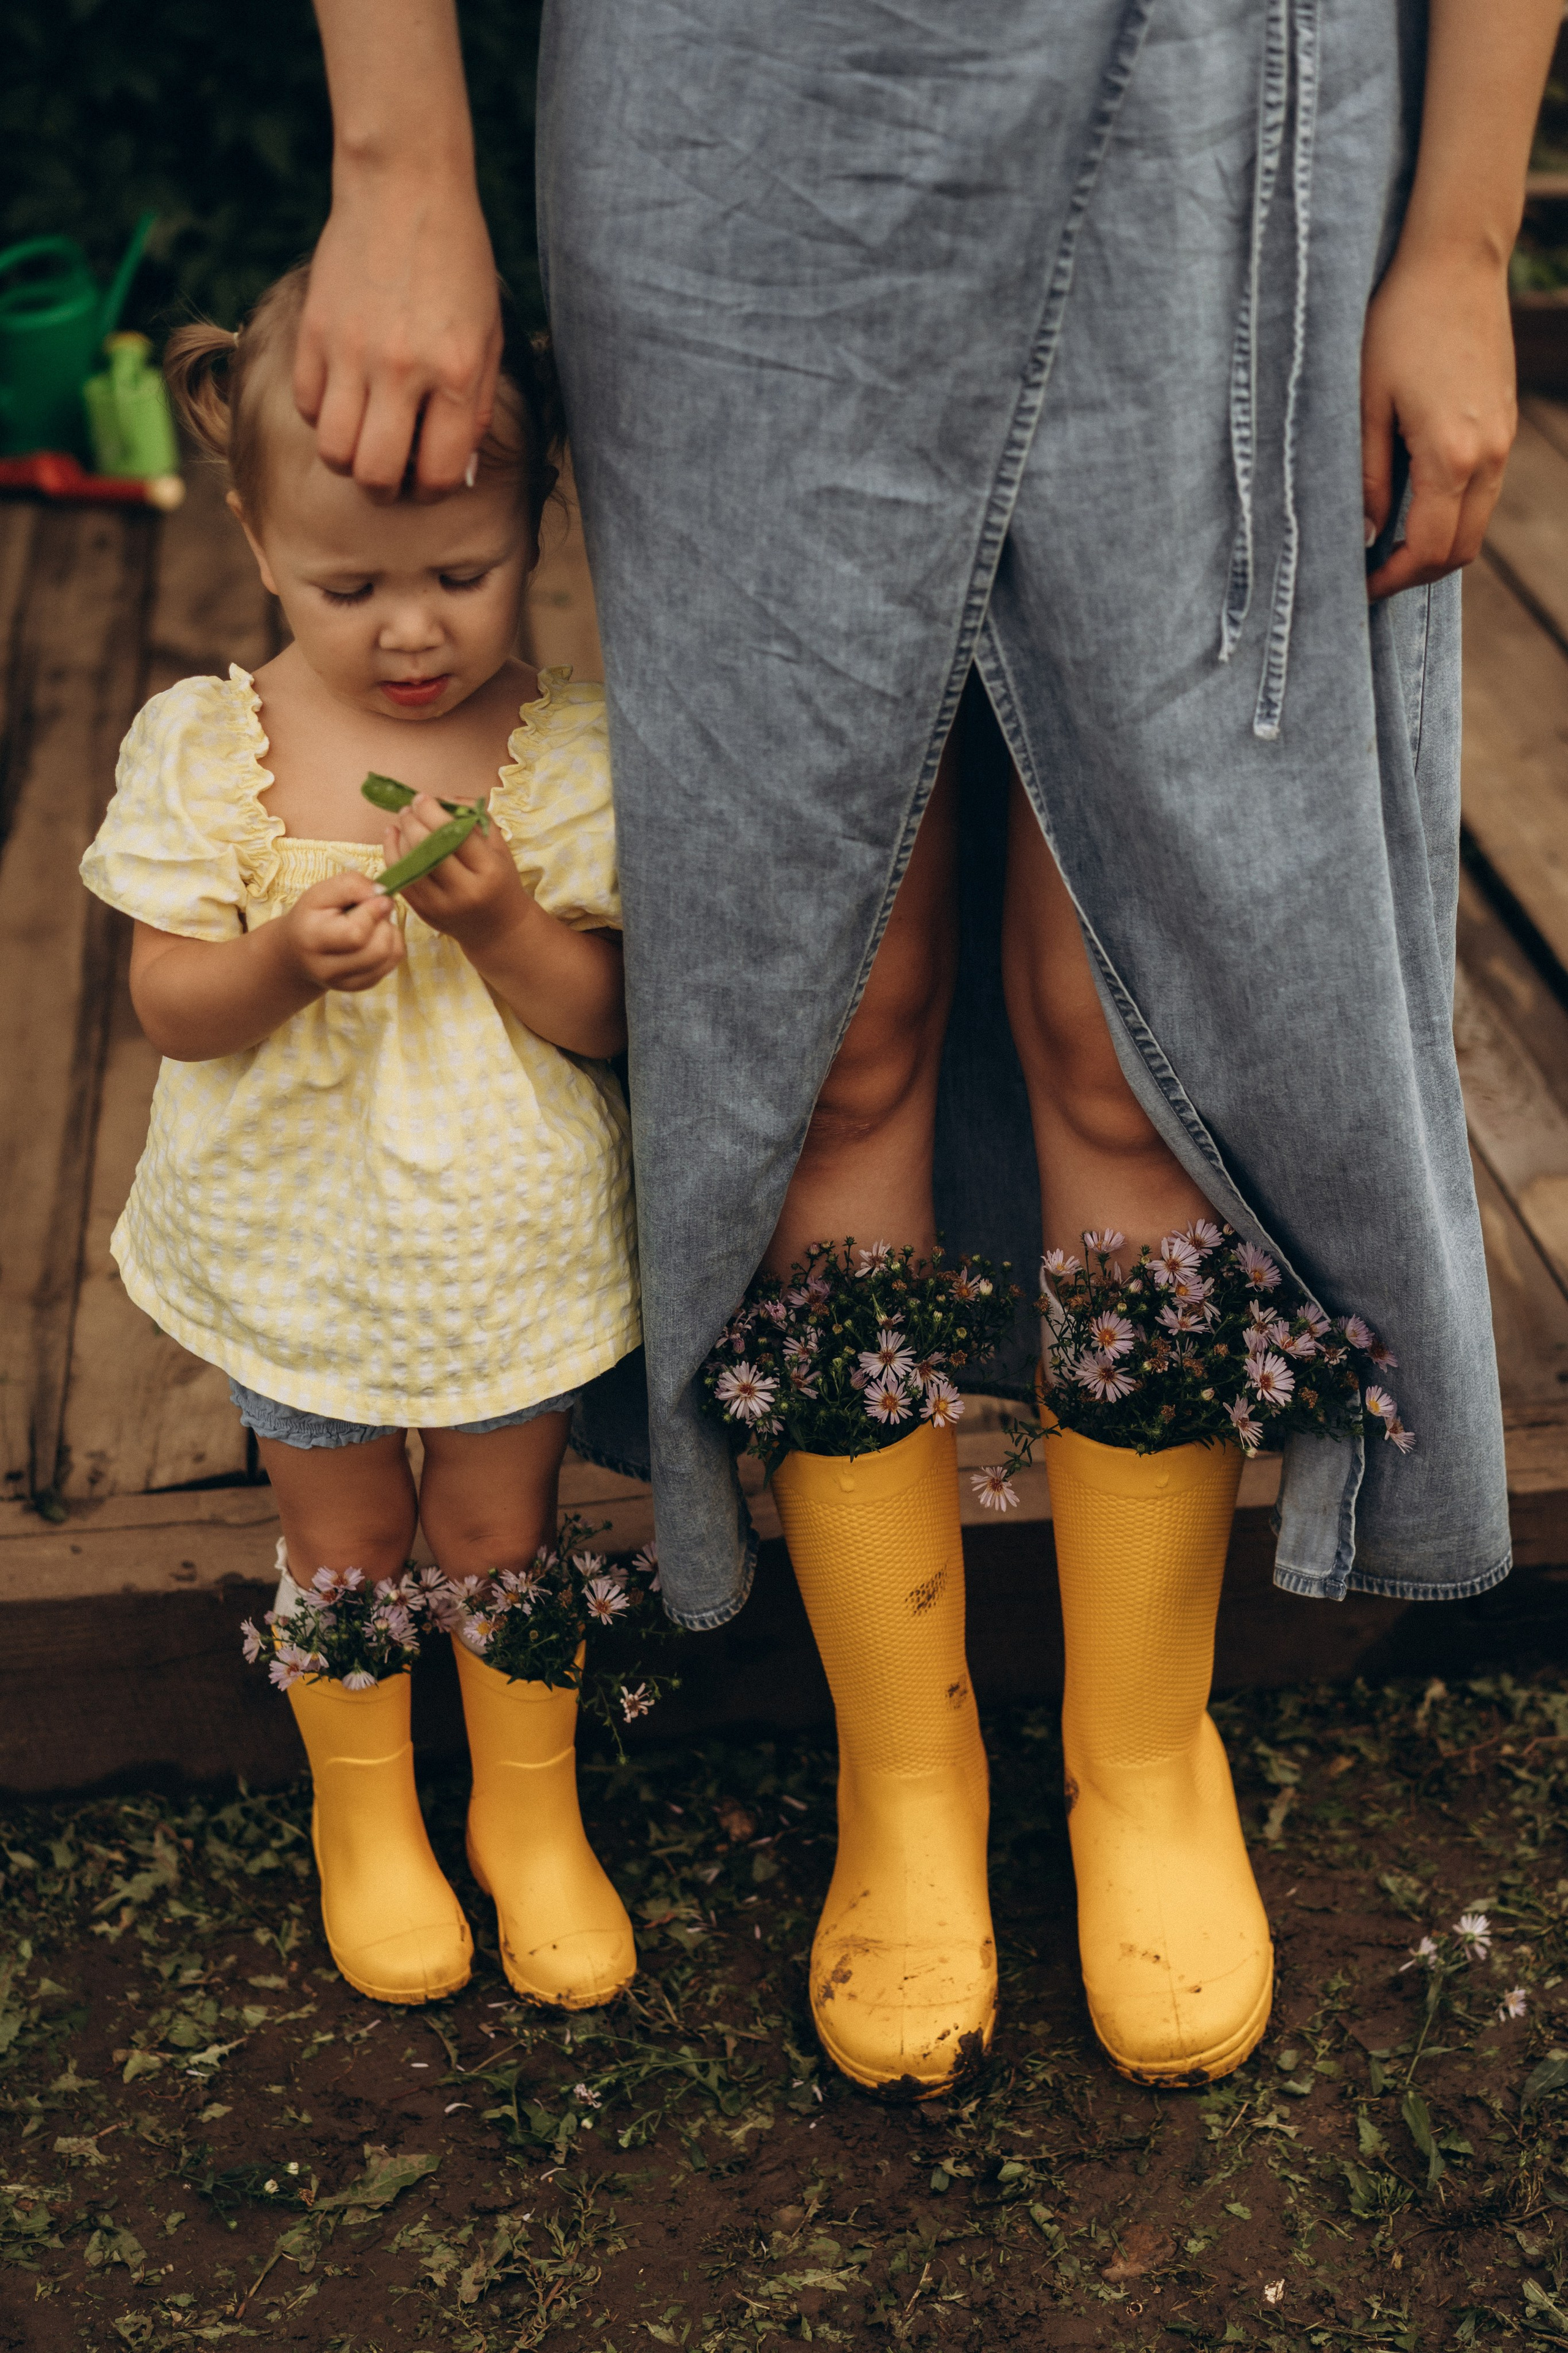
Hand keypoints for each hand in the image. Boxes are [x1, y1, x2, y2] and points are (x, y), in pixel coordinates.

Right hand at [281, 869, 404, 991]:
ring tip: (373, 922)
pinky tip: (375, 936)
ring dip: (390, 931)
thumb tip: (383, 893)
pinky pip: (393, 962)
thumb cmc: (311, 917)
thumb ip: (350, 885)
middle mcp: (328, 968)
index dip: (373, 911)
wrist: (298, 953)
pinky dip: (392, 943)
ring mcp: (346, 982)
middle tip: (374, 909)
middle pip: (378, 948)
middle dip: (384, 922)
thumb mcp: (320, 893)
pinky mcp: (362, 985)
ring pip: (389, 955)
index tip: (376, 897)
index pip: (356, 933)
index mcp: (312, 939)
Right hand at [294, 172, 501, 495]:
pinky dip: (323, 415)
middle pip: (375, 476)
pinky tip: (343, 395)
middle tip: (391, 471)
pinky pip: (306, 406)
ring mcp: (351, 351)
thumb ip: (474, 406)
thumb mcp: (488, 334)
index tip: (428, 477)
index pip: (435, 473)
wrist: (404, 185)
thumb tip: (453, 469)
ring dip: (349, 458)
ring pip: (333, 451)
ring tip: (364, 438)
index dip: (431, 489)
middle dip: (385, 488)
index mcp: (454, 372)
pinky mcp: (314, 331)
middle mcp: (401, 369)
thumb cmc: (457, 263)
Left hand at [385, 795, 530, 952]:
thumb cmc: (500, 881)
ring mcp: (441, 904)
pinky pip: (400, 878)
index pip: (454, 834)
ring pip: (409, 863)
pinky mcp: (424, 912)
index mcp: (488, 870)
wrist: (498, 929)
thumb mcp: (498, 847)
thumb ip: (474, 818)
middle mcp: (464, 890)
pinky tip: (393, 836)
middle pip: (427, 848)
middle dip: (412, 821)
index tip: (422, 798)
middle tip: (409, 808)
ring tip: (402, 820)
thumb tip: (440, 800)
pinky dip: (392, 853)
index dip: (433, 812)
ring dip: (401, 835)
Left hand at [1362, 245, 1516, 600]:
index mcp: (1453, 454)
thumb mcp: (1365, 403)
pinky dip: (1450, 515)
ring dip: (1434, 546)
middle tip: (1370, 575)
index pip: (1430, 549)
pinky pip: (1482, 493)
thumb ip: (1368, 476)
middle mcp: (1490, 455)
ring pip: (1475, 525)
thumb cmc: (1398, 323)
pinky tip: (1411, 505)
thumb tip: (1367, 536)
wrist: (1455, 261)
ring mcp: (1503, 440)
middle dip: (1415, 573)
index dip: (1392, 579)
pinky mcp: (1504, 426)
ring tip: (1385, 544)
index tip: (1358, 586)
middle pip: (1460, 550)